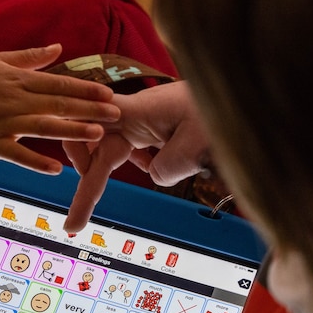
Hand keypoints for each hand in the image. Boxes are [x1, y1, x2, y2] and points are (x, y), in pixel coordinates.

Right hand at [0, 44, 120, 174]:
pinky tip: (58, 170)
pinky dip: (36, 162)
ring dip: (72, 131)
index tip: (108, 92)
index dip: (85, 88)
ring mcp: (4, 124)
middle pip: (58, 104)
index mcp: (18, 81)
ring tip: (98, 135)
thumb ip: (30, 58)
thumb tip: (59, 48)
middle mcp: (15, 101)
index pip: (58, 83)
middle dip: (90, 109)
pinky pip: (17, 155)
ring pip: (44, 127)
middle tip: (116, 114)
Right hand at [62, 80, 210, 232]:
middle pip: (94, 148)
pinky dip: (130, 161)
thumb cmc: (221, 110)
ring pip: (110, 149)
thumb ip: (167, 169)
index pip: (90, 132)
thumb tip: (154, 176)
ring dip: (103, 172)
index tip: (74, 205)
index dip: (78, 167)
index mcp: (136, 112)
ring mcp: (144, 120)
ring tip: (101, 197)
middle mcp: (134, 115)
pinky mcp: (155, 125)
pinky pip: (130, 145)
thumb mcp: (195, 147)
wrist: (237, 93)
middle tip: (77, 219)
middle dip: (85, 183)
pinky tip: (145, 166)